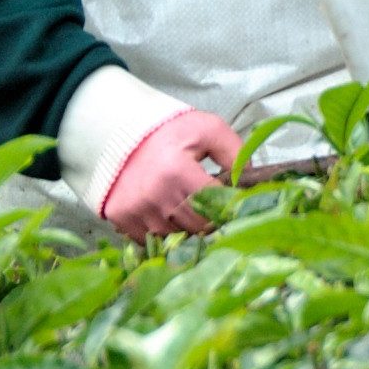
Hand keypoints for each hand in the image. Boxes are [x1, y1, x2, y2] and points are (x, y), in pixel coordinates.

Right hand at [96, 109, 236, 241]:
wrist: (120, 131)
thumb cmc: (170, 131)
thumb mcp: (208, 129)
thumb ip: (235, 152)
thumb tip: (250, 181)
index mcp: (177, 171)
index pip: (214, 206)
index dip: (227, 206)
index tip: (231, 203)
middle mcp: (154, 195)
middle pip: (197, 227)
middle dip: (209, 219)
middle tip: (211, 207)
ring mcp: (134, 209)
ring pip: (175, 236)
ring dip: (185, 227)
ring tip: (186, 207)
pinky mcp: (119, 217)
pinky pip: (150, 238)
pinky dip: (162, 230)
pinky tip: (165, 212)